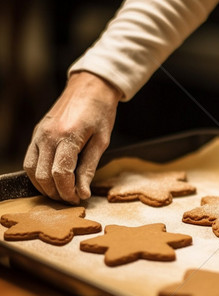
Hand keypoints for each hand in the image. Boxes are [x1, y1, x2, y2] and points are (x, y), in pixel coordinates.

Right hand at [24, 72, 121, 203]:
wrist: (90, 87)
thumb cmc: (100, 112)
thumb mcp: (102, 141)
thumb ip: (90, 167)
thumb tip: (82, 192)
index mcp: (67, 136)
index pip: (60, 174)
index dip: (68, 191)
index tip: (78, 198)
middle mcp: (48, 136)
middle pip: (43, 176)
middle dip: (56, 193)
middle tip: (71, 199)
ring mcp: (39, 134)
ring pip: (32, 170)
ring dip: (44, 187)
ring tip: (62, 192)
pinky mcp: (36, 133)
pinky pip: (30, 160)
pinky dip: (38, 174)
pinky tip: (51, 180)